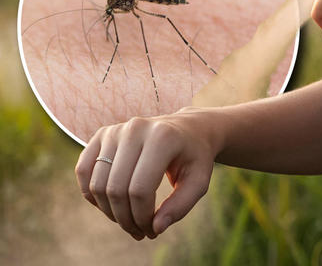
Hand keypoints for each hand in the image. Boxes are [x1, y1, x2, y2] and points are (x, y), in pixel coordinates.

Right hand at [75, 107, 220, 239]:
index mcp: (162, 137)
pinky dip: (92, 195)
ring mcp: (115, 130)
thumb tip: (155, 228)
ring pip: (97, 184)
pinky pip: (83, 170)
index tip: (153, 230)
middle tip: (140, 232)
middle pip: (116, 188)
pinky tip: (111, 206)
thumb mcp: (198, 181)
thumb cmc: (194, 158)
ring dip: (109, 212)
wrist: (188, 129)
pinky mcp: (101, 134)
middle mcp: (135, 129)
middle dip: (126, 219)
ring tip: (129, 221)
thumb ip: (180, 206)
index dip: (142, 217)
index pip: (140, 189)